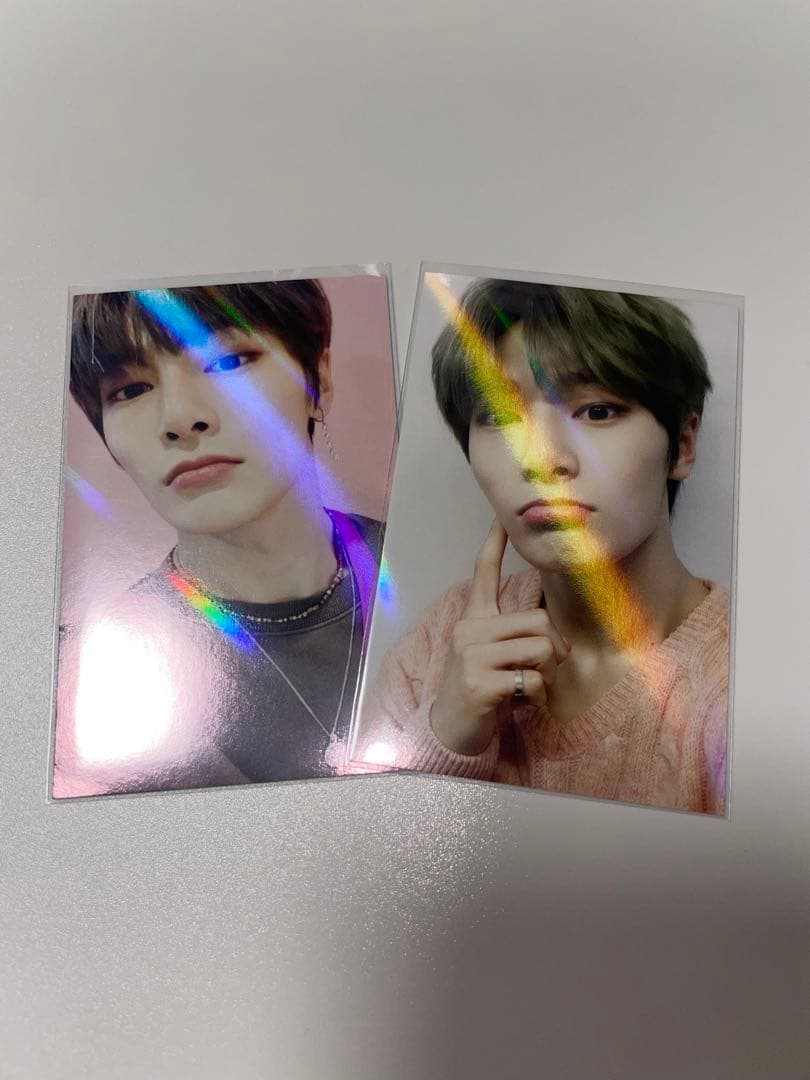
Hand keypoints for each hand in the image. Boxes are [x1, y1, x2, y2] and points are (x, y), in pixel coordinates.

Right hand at [430, 520, 569, 755]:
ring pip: (541, 648)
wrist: (450, 729)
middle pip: (537, 620)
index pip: (483, 573)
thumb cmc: (480, 690)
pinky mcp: (479, 683)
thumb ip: (518, 638)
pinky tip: (520, 703)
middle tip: (545, 669)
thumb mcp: (493, 656)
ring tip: (530, 685)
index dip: (494, 543)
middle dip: (554, 648)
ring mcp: (471, 656)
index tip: (501, 517)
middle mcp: (469, 630)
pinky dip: (537, 695)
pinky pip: (532, 679)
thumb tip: (559, 643)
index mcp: (473, 619)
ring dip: (548, 674)